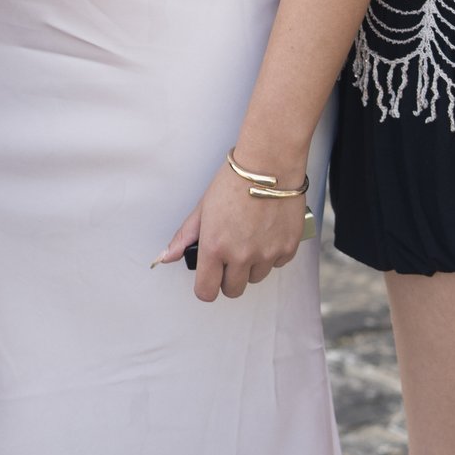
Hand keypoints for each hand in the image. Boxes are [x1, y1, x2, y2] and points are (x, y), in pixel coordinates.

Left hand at [154, 152, 306, 302]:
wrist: (269, 163)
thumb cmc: (234, 180)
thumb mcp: (203, 207)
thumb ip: (185, 236)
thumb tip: (166, 257)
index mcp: (215, 247)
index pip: (206, 291)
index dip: (206, 286)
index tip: (209, 277)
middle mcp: (241, 256)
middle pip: (233, 290)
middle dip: (229, 277)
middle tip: (230, 254)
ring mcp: (266, 254)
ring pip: (256, 278)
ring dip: (251, 265)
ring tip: (249, 237)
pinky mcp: (287, 248)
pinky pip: (277, 264)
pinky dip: (271, 253)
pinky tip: (266, 231)